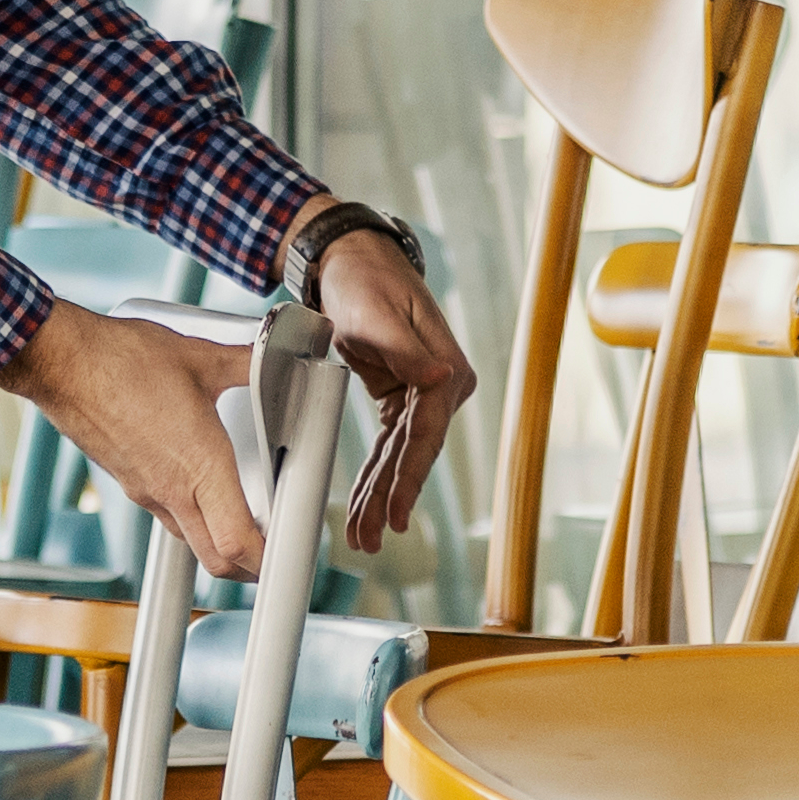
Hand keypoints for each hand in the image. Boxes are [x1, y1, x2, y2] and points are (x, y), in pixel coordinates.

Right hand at [0, 298, 265, 578]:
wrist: (61, 363)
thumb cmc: (121, 361)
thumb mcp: (200, 357)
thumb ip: (247, 364)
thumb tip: (274, 356)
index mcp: (200, 466)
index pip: (237, 544)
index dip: (267, 563)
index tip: (287, 555)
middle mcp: (172, 490)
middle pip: (217, 560)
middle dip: (248, 569)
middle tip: (272, 554)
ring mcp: (146, 491)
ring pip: (191, 540)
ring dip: (219, 542)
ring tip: (243, 519)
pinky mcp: (127, 481)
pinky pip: (167, 514)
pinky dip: (191, 515)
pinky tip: (199, 484)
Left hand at [298, 217, 477, 553]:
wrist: (352, 261)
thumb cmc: (366, 282)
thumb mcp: (379, 316)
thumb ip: (408, 352)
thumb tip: (441, 380)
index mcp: (446, 369)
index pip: (427, 434)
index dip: (410, 477)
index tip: (397, 512)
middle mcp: (442, 386)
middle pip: (415, 454)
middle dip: (391, 498)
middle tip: (371, 537)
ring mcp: (424, 395)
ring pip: (401, 457)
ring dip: (381, 495)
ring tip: (364, 535)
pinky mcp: (402, 398)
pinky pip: (389, 445)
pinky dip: (375, 475)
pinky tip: (365, 505)